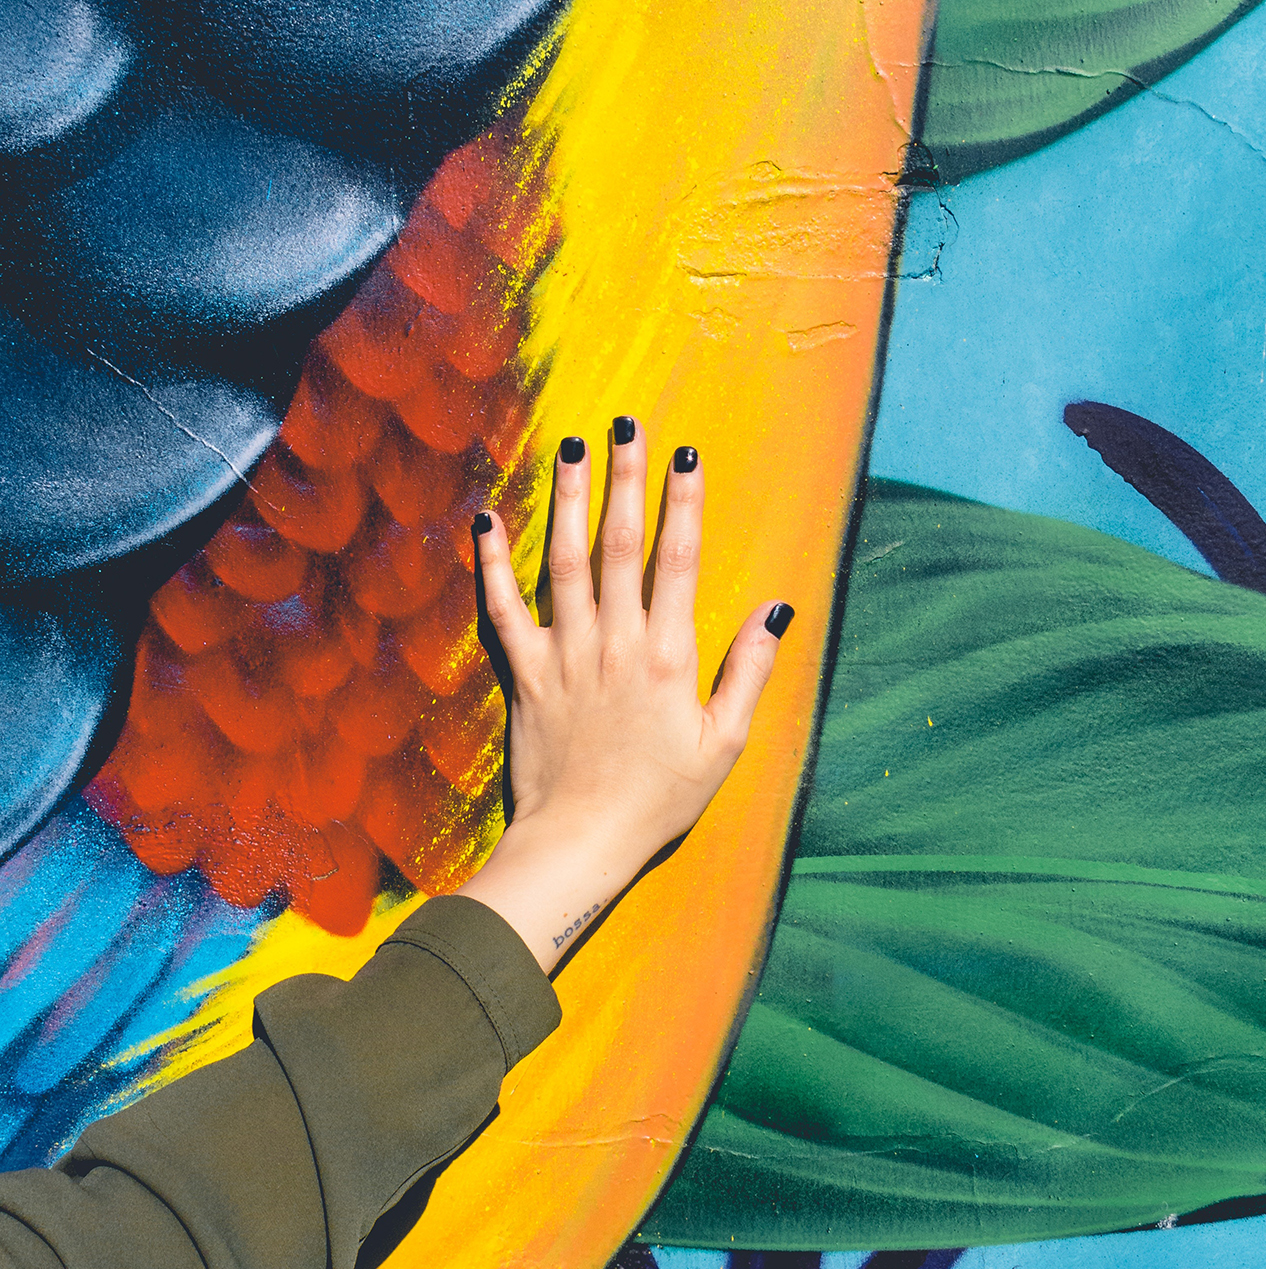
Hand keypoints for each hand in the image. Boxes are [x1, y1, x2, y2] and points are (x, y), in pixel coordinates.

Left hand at [457, 420, 792, 973]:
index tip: (685, 454)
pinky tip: (488, 520)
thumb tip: (775, 613)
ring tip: (570, 447)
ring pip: (564, 562)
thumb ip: (749, 674)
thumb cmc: (660, 801)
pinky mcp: (524, 676)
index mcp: (668, 657)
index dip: (682, 503)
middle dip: (623, 479)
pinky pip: (503, 610)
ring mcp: (564, 656)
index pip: (679, 561)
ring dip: (567, 501)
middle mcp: (615, 643)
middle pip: (618, 544)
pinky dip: (493, 564)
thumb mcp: (723, 745)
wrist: (581, 843)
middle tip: (625, 424)